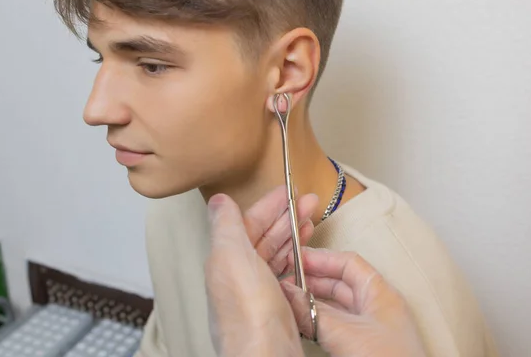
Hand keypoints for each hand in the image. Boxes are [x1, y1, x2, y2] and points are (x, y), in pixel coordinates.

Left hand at [205, 193, 303, 356]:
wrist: (265, 355)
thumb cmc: (249, 311)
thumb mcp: (232, 258)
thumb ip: (225, 226)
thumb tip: (217, 200)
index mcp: (225, 259)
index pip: (247, 223)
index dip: (268, 205)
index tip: (288, 191)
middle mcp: (239, 274)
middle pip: (264, 237)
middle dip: (286, 216)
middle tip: (310, 201)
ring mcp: (257, 292)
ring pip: (276, 254)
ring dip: (293, 235)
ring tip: (312, 220)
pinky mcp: (275, 306)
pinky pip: (286, 274)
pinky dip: (297, 259)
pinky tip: (307, 253)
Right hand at [282, 248, 426, 356]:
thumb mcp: (343, 332)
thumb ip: (310, 311)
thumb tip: (285, 292)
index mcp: (380, 293)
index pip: (349, 263)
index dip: (321, 259)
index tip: (295, 259)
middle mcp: (376, 307)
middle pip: (340, 283)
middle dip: (312, 281)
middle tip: (285, 283)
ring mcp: (370, 329)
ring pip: (336, 307)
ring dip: (312, 303)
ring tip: (288, 301)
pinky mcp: (362, 348)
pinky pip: (336, 327)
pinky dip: (317, 322)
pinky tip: (301, 324)